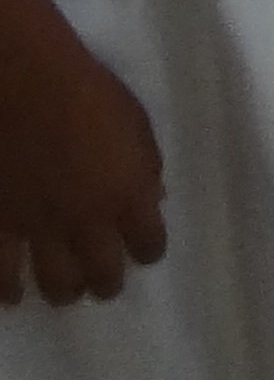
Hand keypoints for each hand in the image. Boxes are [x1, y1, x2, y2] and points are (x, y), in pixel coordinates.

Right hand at [0, 14, 164, 306]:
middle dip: (107, 282)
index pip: (149, 246)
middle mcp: (87, 222)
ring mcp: (39, 228)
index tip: (143, 251)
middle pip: (102, 275)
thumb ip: (146, 168)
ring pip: (55, 285)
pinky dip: (9, 290)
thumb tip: (153, 200)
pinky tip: (14, 295)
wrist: (24, 84)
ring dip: (65, 290)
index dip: (148, 251)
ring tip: (66, 289)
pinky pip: (2, 275)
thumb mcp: (136, 125)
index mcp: (128, 195)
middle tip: (103, 281)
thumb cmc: (87, 92)